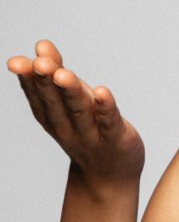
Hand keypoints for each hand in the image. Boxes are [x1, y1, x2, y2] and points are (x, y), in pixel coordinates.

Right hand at [7, 39, 144, 187]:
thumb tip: (41, 44)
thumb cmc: (89, 129)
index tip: (18, 61)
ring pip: (79, 111)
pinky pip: (110, 122)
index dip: (28, 79)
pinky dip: (106, 107)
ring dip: (71, 92)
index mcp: (53, 117)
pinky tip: (103, 91)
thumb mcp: (71, 100)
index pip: (38, 96)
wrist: (109, 177)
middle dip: (46, 82)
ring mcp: (92, 135)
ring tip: (63, 74)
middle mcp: (68, 127)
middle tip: (39, 63)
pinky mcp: (116, 138)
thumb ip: (57, 71)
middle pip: (55, 102)